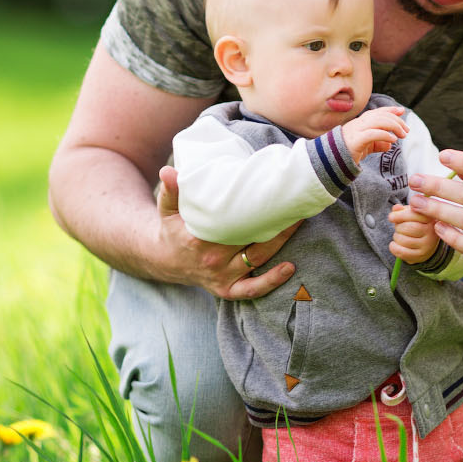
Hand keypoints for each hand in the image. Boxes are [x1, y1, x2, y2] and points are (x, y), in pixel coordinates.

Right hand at [156, 166, 298, 297]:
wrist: (165, 260)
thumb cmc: (172, 228)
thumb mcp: (168, 208)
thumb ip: (172, 190)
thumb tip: (169, 171)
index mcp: (199, 238)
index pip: (233, 221)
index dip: (256, 207)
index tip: (274, 193)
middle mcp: (212, 259)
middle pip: (252, 238)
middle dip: (275, 221)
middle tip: (294, 202)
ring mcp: (221, 276)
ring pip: (258, 259)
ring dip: (281, 242)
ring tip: (297, 222)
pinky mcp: (227, 289)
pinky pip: (252, 290)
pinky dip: (271, 282)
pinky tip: (290, 267)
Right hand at [341, 105, 408, 164]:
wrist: (331, 161)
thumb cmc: (348, 152)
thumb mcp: (366, 147)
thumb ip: (377, 144)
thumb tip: (390, 144)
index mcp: (360, 123)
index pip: (377, 112)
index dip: (390, 110)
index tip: (402, 111)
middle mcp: (358, 124)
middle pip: (380, 116)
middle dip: (396, 121)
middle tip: (407, 130)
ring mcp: (356, 131)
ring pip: (378, 122)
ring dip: (393, 127)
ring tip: (402, 135)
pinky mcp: (355, 141)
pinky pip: (372, 134)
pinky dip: (384, 135)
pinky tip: (393, 140)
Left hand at [387, 202, 440, 264]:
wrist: (426, 244)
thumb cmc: (417, 225)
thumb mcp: (411, 214)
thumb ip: (402, 210)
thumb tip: (396, 208)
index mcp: (430, 218)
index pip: (414, 214)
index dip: (400, 215)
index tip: (391, 217)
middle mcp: (432, 232)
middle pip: (409, 228)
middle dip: (398, 227)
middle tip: (398, 228)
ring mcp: (427, 246)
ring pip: (404, 240)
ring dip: (396, 237)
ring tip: (399, 236)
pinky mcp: (420, 256)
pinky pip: (402, 252)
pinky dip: (394, 247)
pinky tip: (394, 244)